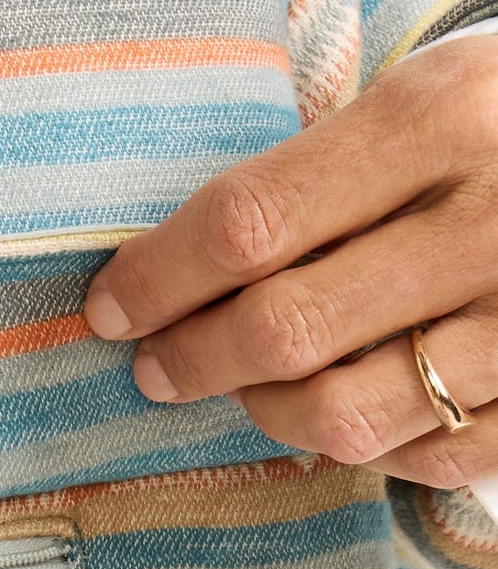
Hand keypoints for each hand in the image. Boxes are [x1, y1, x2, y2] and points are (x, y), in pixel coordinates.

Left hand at [83, 34, 497, 490]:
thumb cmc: (488, 139)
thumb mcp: (415, 110)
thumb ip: (311, 183)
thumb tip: (165, 282)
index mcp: (442, 119)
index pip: (250, 223)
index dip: (157, 278)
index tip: (109, 307)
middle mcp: (489, 221)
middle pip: (283, 328)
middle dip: (193, 358)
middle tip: (156, 365)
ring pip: (342, 413)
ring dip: (265, 411)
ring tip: (243, 389)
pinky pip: (418, 457)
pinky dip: (361, 444)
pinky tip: (340, 410)